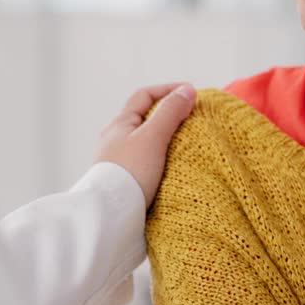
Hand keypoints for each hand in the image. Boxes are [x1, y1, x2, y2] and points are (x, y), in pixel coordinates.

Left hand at [94, 82, 195, 203]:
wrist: (110, 214)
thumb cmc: (129, 172)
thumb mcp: (153, 136)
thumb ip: (170, 112)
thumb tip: (187, 90)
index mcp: (119, 124)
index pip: (145, 95)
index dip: (169, 90)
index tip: (192, 94)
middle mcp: (116, 140)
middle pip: (146, 117)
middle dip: (170, 115)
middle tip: (193, 119)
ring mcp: (120, 161)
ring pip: (147, 141)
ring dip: (168, 138)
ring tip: (189, 144)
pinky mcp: (126, 180)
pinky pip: (148, 161)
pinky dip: (163, 158)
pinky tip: (175, 167)